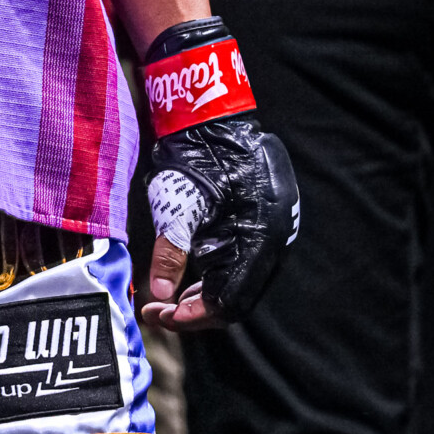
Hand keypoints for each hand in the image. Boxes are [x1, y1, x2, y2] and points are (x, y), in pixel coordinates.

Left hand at [142, 114, 298, 330]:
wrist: (213, 117)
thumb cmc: (194, 158)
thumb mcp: (177, 206)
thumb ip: (171, 253)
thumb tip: (159, 295)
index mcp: (259, 239)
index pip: (230, 302)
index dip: (193, 316)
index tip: (161, 316)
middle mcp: (275, 242)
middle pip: (238, 299)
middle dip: (196, 310)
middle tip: (158, 312)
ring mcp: (274, 232)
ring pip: (241, 284)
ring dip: (205, 295)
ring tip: (168, 297)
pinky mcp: (265, 223)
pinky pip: (244, 264)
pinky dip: (216, 275)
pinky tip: (191, 274)